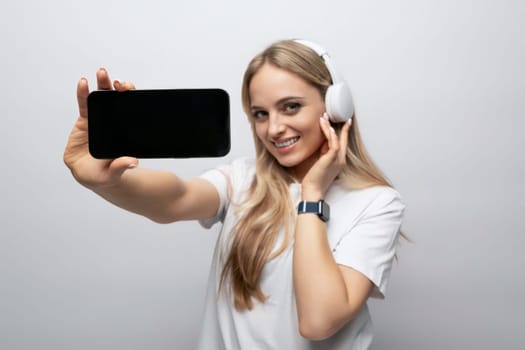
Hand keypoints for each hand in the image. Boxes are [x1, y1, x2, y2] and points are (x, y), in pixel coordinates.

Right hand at [63, 68, 138, 188]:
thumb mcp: (112, 174)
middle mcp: (113, 123)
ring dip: (102, 85)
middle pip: (116, 101)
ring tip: (102, 73)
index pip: (129, 111)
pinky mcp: (85, 121)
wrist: (90, 175)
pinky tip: (84, 83)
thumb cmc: (104, 175)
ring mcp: (99, 120)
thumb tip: (133, 162)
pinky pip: (84, 104)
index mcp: (123, 132)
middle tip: (118, 82)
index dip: (130, 100)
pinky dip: (83, 93)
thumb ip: (120, 167)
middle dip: (117, 88)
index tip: (129, 91)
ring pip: (101, 99)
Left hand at [301, 113, 351, 199]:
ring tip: (324, 117)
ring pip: (337, 139)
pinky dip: (331, 135)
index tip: (341, 122)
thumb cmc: (314, 179)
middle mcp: (340, 159)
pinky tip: (327, 127)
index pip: (342, 143)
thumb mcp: (319, 163)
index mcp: (338, 161)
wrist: (313, 191)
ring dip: (330, 127)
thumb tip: (321, 142)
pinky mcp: (331, 160)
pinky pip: (334, 144)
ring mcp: (337, 160)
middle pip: (342, 139)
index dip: (342, 132)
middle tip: (333, 114)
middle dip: (339, 125)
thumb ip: (322, 153)